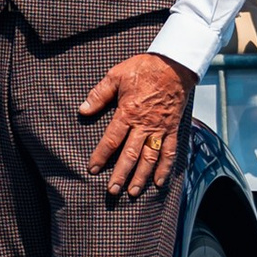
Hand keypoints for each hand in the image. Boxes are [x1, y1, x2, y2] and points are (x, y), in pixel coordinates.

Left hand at [78, 51, 193, 200]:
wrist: (174, 65)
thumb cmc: (143, 68)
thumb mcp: (116, 75)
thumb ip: (99, 95)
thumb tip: (83, 110)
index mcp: (128, 113)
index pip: (112, 140)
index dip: (101, 156)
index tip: (92, 169)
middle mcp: (144, 125)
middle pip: (131, 154)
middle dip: (120, 174)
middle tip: (112, 190)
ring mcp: (160, 129)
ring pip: (150, 158)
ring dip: (141, 177)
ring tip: (132, 192)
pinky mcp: (172, 129)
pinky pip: (169, 152)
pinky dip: (165, 168)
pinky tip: (159, 182)